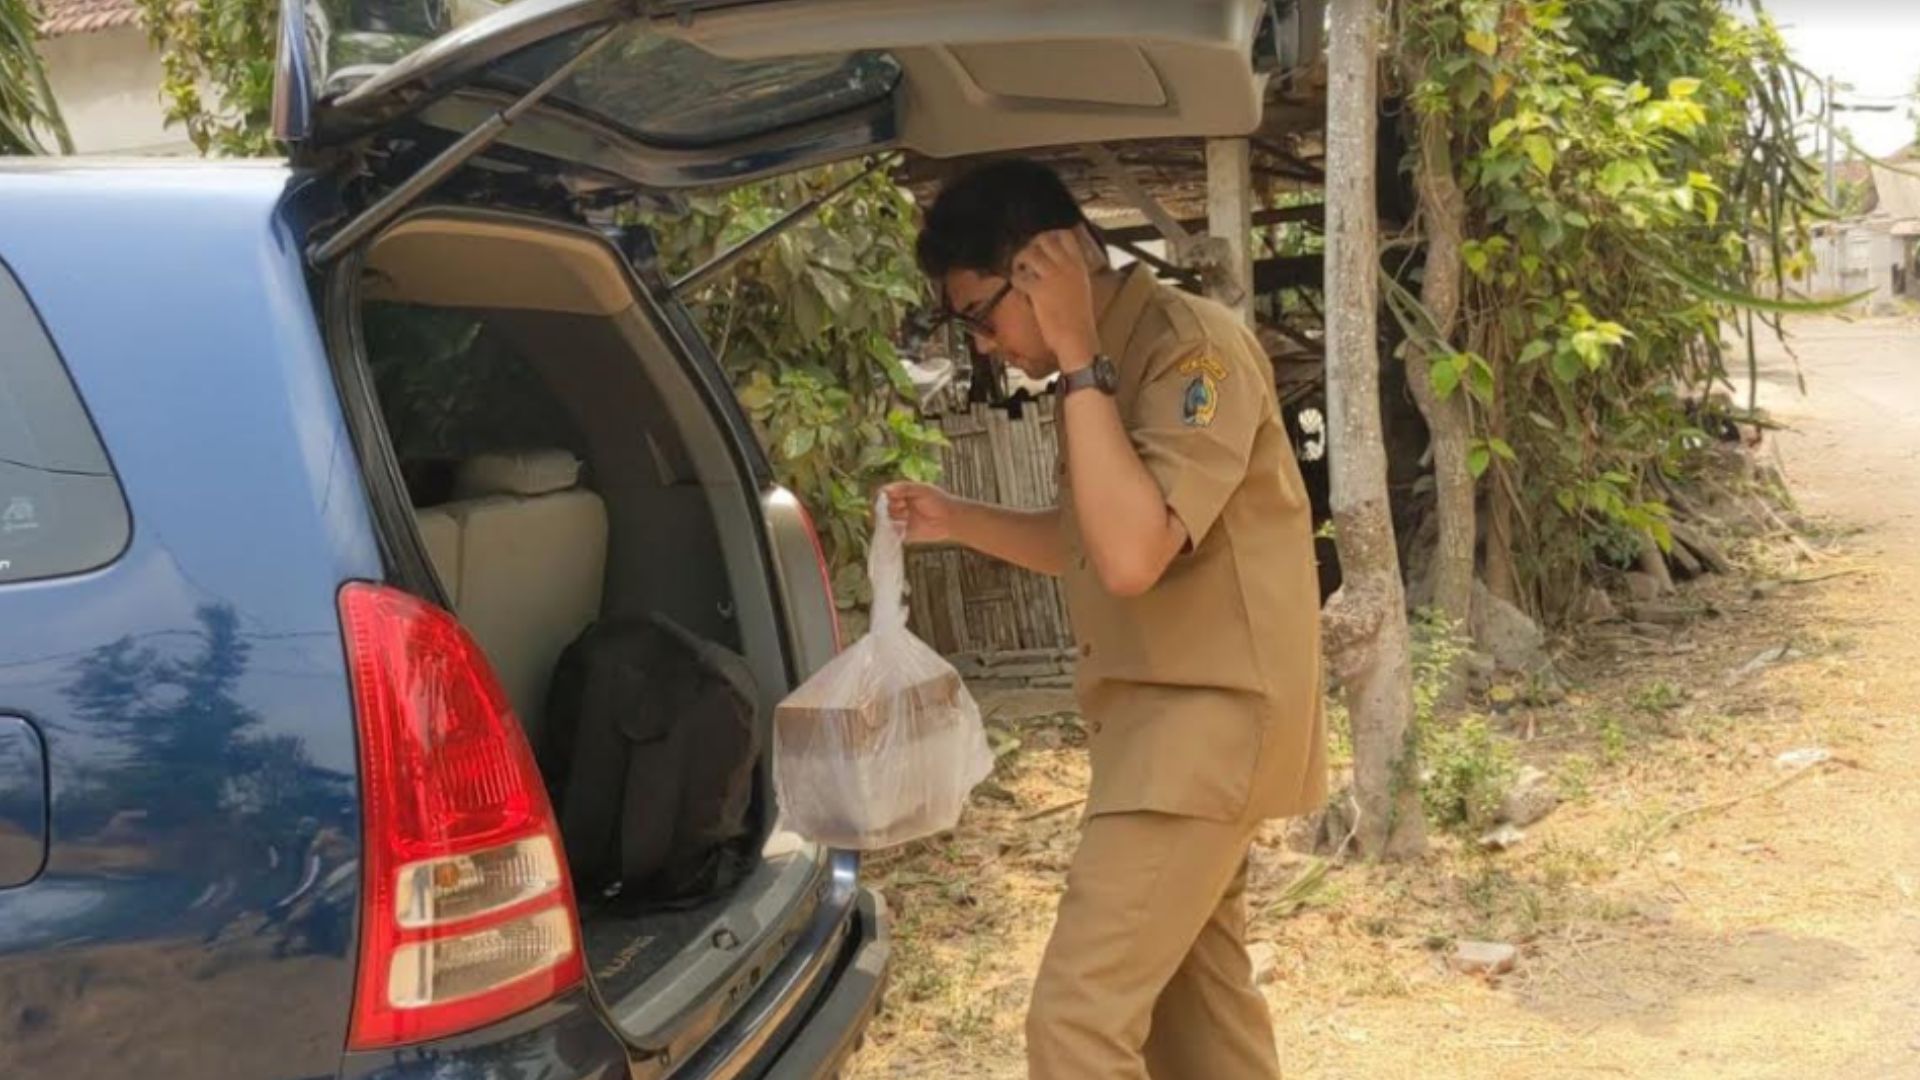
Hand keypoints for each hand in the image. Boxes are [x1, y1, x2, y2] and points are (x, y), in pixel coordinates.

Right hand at [882, 482, 957, 543]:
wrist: (951, 519)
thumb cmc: (938, 501)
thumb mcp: (922, 489)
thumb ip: (904, 488)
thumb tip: (885, 489)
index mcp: (902, 495)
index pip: (884, 495)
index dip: (881, 497)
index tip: (882, 500)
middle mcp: (899, 507)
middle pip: (883, 508)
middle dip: (886, 509)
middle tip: (895, 509)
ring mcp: (901, 521)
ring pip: (886, 521)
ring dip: (888, 520)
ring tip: (900, 518)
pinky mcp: (905, 534)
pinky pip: (893, 534)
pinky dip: (891, 533)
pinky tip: (897, 529)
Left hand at [1010, 228, 1100, 371]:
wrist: (1077, 338)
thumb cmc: (1079, 320)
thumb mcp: (1081, 289)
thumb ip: (1071, 274)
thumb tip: (1056, 266)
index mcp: (1079, 266)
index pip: (1066, 236)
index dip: (1051, 234)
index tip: (1042, 243)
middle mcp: (1066, 267)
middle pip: (1044, 239)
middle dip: (1032, 245)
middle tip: (1027, 256)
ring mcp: (1052, 277)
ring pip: (1030, 253)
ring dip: (1020, 259)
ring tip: (1020, 269)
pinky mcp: (1039, 291)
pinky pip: (1020, 277)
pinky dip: (1015, 280)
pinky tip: (1019, 287)